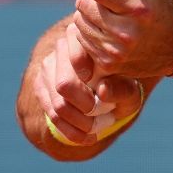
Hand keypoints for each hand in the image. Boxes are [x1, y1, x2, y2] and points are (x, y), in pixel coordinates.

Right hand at [33, 20, 143, 145]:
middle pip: (64, 85)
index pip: (78, 55)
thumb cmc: (123, 84)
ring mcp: (49, 65)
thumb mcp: (132, 89)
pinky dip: (71, 131)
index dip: (88, 77)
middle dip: (86, 109)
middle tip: (106, 117)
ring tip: (100, 127)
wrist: (109, 89)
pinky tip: (88, 137)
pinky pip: (52, 115)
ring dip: (81, 123)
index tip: (102, 90)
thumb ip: (122, 89)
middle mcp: (63, 45)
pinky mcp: (41, 84)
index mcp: (87, 36)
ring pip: (58, 104)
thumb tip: (102, 91)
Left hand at [72, 0, 172, 78]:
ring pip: (79, 21)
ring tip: (109, 14)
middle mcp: (127, 32)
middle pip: (83, 3)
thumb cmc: (160, 2)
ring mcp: (116, 51)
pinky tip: (108, 30)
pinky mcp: (108, 64)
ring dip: (89, 14)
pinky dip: (90, 31)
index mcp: (139, 7)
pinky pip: (81, 39)